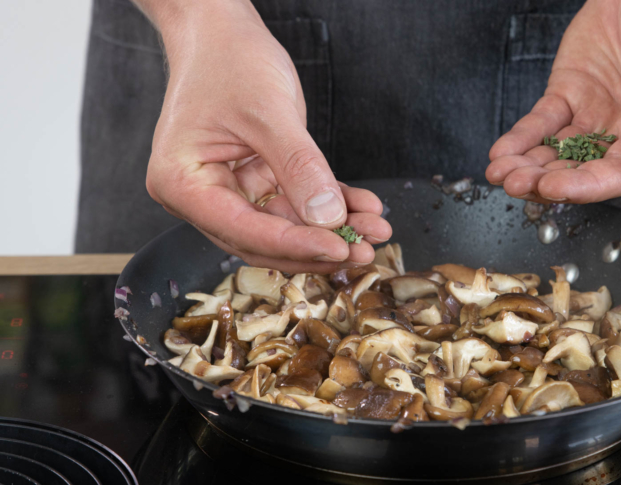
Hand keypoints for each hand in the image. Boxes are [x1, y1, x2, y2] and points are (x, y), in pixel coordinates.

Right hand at [143, 0, 390, 272]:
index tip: (339, 248)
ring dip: (331, 230)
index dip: (295, 244)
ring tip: (375, 229)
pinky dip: (329, 206)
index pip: (244, 231)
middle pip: (264, 240)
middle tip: (365, 252)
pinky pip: (294, 204)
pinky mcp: (254, 181)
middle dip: (318, 246)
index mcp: (182, 182)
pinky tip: (362, 206)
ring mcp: (228, 190)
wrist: (221, 32)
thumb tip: (328, 218)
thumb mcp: (268, 112)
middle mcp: (200, 195)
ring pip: (284, 227)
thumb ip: (298, 167)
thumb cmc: (229, 61)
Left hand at [486, 0, 620, 203]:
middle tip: (515, 183)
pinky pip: (541, 125)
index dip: (586, 186)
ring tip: (500, 173)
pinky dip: (520, 139)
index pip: (620, 174)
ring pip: (557, 153)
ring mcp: (594, 118)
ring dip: (528, 166)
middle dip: (545, 180)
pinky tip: (502, 151)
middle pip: (582, 170)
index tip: (555, 188)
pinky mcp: (568, 98)